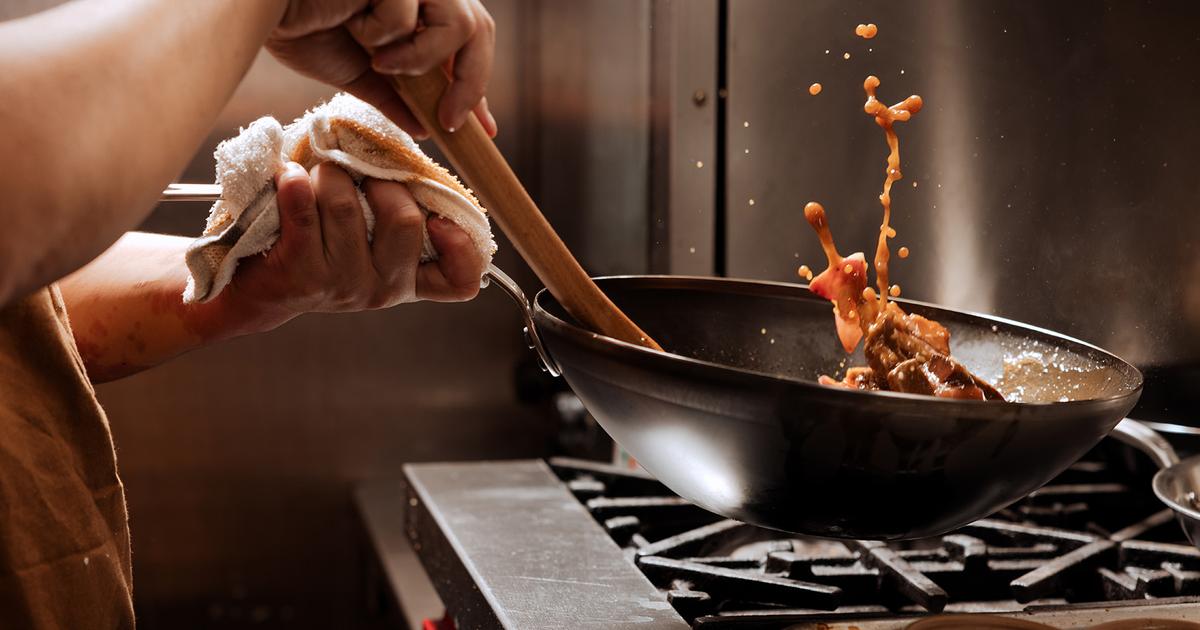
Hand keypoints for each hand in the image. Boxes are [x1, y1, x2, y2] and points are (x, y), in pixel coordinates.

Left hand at [221, 162, 485, 328]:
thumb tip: (405, 158)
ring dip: (327, 174)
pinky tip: (287, 176)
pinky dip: (293, 182)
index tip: (440, 221)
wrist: (255, 287)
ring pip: (347, 206)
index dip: (462, 248)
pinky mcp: (299, 276)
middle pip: (405, 219)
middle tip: (357, 175)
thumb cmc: (320, 242)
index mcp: (407, 279)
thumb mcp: (369, 237)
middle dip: (379, 180)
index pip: (460, 281)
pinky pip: (303, 209)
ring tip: (314, 177)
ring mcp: (341, 286)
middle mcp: (382, 289)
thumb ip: (396, 210)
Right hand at [266, 0, 496, 138]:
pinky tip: (351, 23)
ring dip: (421, 57)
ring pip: (457, 22)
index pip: (468, 40)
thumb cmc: (301, 24)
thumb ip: (396, 96)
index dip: (477, 83)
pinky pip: (409, 13)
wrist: (258, 9)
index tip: (483, 129)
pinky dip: (383, 33)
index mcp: (418, 4)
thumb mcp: (359, 72)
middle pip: (478, 28)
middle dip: (470, 82)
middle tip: (447, 118)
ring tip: (381, 61)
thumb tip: (426, 127)